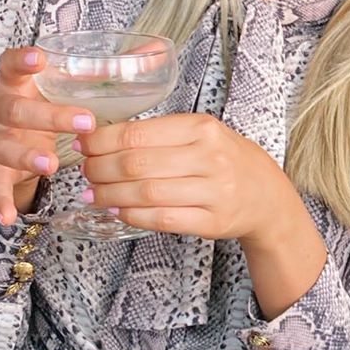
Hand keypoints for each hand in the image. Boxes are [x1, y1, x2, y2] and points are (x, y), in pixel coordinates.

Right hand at [0, 46, 96, 224]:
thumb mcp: (73, 86)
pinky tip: (9, 215)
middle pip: (15, 109)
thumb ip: (110, 68)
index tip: (40, 58)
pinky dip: (0, 200)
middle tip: (83, 123)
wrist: (22, 136)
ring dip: (26, 156)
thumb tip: (155, 49)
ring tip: (51, 164)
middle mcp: (2, 109)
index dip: (22, 60)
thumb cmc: (50, 104)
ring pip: (3, 147)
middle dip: (47, 116)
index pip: (11, 65)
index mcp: (18, 84)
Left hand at [80, 112, 297, 242]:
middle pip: (137, 164)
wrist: (266, 195)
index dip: (102, 141)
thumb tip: (102, 138)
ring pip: (146, 193)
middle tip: (85, 172)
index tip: (83, 145)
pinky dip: (132, 216)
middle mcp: (210, 158)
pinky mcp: (213, 221)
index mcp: (203, 128)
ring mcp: (214, 191)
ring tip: (94, 194)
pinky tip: (118, 210)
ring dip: (110, 195)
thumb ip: (161, 134)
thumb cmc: (226, 160)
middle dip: (100, 169)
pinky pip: (162, 219)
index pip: (138, 133)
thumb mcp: (202, 134)